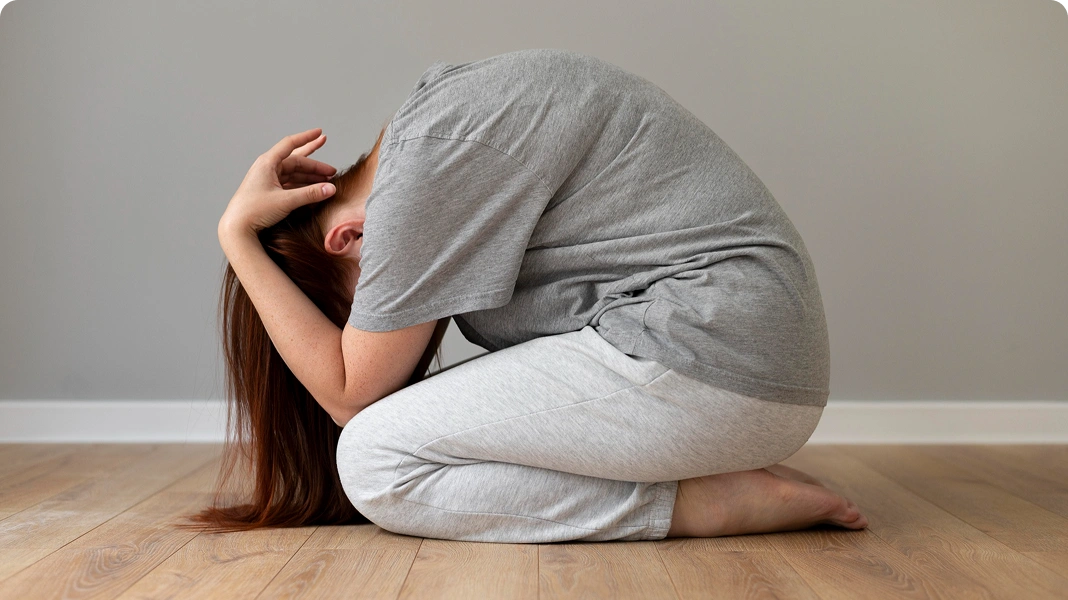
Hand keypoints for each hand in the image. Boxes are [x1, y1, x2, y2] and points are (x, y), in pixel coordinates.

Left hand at [218, 128, 338, 238]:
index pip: (290, 144)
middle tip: (332, 171)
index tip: (320, 133)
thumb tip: (331, 188)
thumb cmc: (255, 211)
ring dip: (310, 178)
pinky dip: (303, 187)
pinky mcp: (269, 192)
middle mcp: (267, 169)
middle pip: (296, 162)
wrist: (236, 228)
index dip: (307, 138)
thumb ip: (310, 194)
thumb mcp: (286, 201)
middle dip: (315, 167)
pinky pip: (290, 184)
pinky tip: (314, 190)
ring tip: (326, 182)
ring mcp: (268, 180)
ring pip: (294, 174)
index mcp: (267, 163)